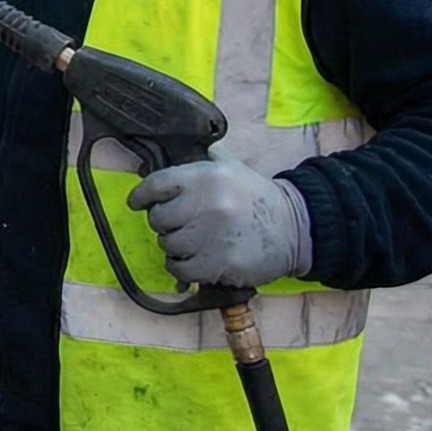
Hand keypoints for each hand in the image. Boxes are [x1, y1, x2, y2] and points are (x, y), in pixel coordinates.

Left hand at [125, 154, 312, 288]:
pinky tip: (193, 260)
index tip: (136, 202)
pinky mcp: (219, 264)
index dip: (142, 195)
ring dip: (175, 246)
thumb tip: (158, 161)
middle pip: (158, 218)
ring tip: (193, 242)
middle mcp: (207, 204)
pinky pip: (179, 269)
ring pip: (168, 245)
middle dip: (165, 223)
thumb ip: (199, 160)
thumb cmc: (255, 197)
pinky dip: (181, 267)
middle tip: (180, 224)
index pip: (156, 184)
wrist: (295, 227)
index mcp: (206, 176)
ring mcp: (212, 236)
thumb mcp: (230, 167)